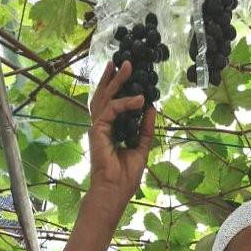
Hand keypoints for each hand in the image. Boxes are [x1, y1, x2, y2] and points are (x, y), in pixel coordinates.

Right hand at [88, 60, 154, 207]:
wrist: (115, 189)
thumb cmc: (126, 174)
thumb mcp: (142, 147)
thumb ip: (146, 128)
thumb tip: (152, 109)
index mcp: (111, 128)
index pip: (113, 102)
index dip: (119, 87)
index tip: (129, 73)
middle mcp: (102, 125)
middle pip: (105, 95)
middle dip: (114, 77)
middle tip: (125, 60)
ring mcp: (98, 127)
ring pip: (105, 98)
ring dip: (115, 81)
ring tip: (125, 66)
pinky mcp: (98, 130)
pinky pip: (111, 110)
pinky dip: (124, 103)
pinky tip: (139, 99)